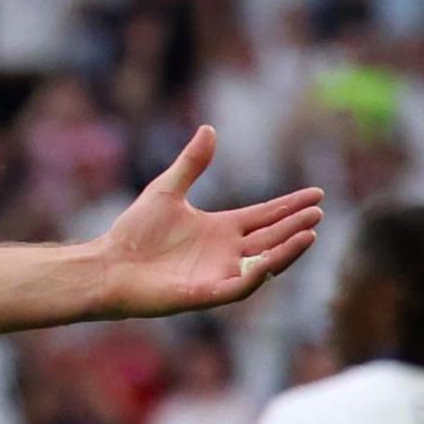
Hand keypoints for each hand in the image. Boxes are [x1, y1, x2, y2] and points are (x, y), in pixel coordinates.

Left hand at [88, 128, 324, 318]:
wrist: (106, 265)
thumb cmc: (133, 232)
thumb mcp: (167, 190)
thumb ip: (191, 163)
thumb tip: (208, 129)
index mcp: (221, 228)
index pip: (266, 216)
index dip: (290, 206)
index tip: (317, 194)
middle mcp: (225, 252)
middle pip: (271, 238)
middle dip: (296, 226)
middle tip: (317, 212)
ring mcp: (218, 273)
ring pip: (264, 263)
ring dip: (287, 250)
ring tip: (309, 233)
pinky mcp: (204, 293)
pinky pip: (238, 287)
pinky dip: (256, 276)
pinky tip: (270, 261)